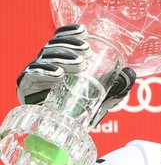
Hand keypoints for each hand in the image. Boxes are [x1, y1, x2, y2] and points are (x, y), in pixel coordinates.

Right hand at [17, 24, 135, 125]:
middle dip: (70, 45)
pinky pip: (32, 75)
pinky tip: (58, 74)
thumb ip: (117, 87)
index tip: (84, 31)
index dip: (70, 32)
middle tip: (87, 51)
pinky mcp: (26, 87)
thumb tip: (130, 73)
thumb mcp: (102, 97)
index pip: (62, 39)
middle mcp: (45, 63)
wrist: (61, 132)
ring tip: (79, 64)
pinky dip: (45, 72)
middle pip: (53, 46)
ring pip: (45, 58)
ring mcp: (35, 74)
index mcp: (60, 60)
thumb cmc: (79, 111)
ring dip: (62, 58)